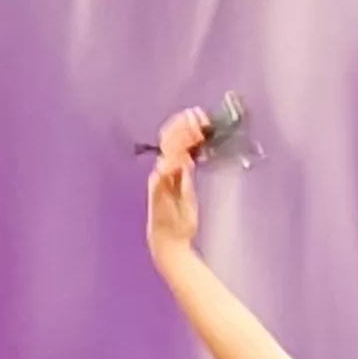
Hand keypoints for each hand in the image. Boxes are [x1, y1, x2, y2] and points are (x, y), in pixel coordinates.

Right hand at [145, 108, 208, 256]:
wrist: (169, 243)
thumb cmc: (179, 222)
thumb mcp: (187, 194)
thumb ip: (186, 177)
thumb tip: (189, 158)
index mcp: (170, 171)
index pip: (175, 142)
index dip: (185, 127)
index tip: (199, 116)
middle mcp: (162, 171)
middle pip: (169, 141)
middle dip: (183, 126)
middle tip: (197, 116)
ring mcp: (159, 179)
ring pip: (167, 151)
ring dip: (181, 138)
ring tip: (195, 128)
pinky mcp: (157, 190)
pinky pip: (164, 171)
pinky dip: (174, 161)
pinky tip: (185, 154)